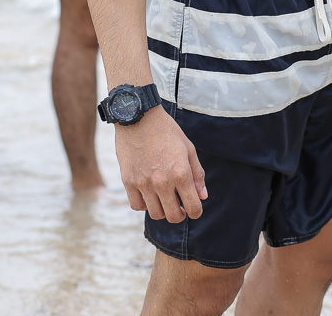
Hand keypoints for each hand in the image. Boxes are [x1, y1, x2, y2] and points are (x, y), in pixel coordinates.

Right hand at [115, 106, 206, 221]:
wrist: (139, 116)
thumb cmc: (166, 130)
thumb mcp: (188, 148)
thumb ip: (197, 174)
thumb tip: (203, 196)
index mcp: (181, 173)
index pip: (193, 207)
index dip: (196, 211)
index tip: (194, 208)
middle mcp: (162, 182)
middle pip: (174, 216)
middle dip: (180, 214)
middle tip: (179, 206)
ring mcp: (144, 183)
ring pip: (155, 214)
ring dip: (162, 210)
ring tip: (164, 199)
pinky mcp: (128, 181)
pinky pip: (137, 205)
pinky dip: (144, 204)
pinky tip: (148, 194)